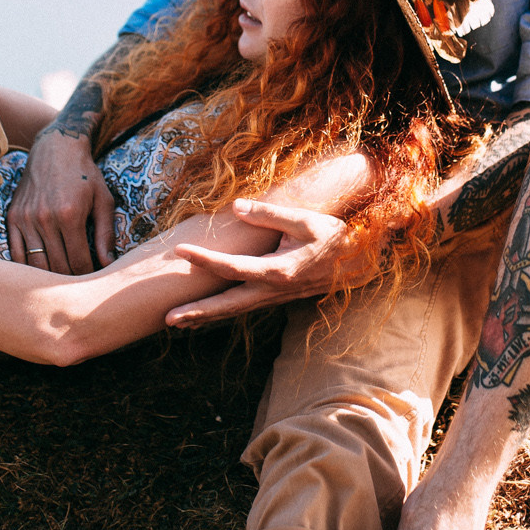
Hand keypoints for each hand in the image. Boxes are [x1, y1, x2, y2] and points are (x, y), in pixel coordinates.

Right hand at [6, 129, 114, 274]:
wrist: (56, 149)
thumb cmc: (85, 175)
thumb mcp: (103, 200)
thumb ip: (106, 234)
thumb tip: (108, 264)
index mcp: (70, 215)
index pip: (79, 262)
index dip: (88, 276)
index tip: (94, 280)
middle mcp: (45, 218)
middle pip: (57, 266)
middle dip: (71, 280)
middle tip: (80, 285)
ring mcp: (26, 218)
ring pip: (36, 264)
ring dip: (49, 278)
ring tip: (62, 281)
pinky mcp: (13, 217)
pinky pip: (15, 253)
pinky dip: (26, 268)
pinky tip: (39, 273)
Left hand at [164, 200, 361, 326]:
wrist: (362, 262)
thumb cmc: (335, 236)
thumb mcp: (305, 220)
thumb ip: (269, 213)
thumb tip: (235, 207)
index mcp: (277, 271)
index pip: (232, 267)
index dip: (204, 260)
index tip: (180, 253)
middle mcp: (273, 290)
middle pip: (227, 305)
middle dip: (197, 312)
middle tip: (167, 319)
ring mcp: (275, 297)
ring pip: (234, 310)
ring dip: (206, 316)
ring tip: (177, 322)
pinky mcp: (276, 296)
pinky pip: (244, 306)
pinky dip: (222, 311)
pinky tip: (206, 313)